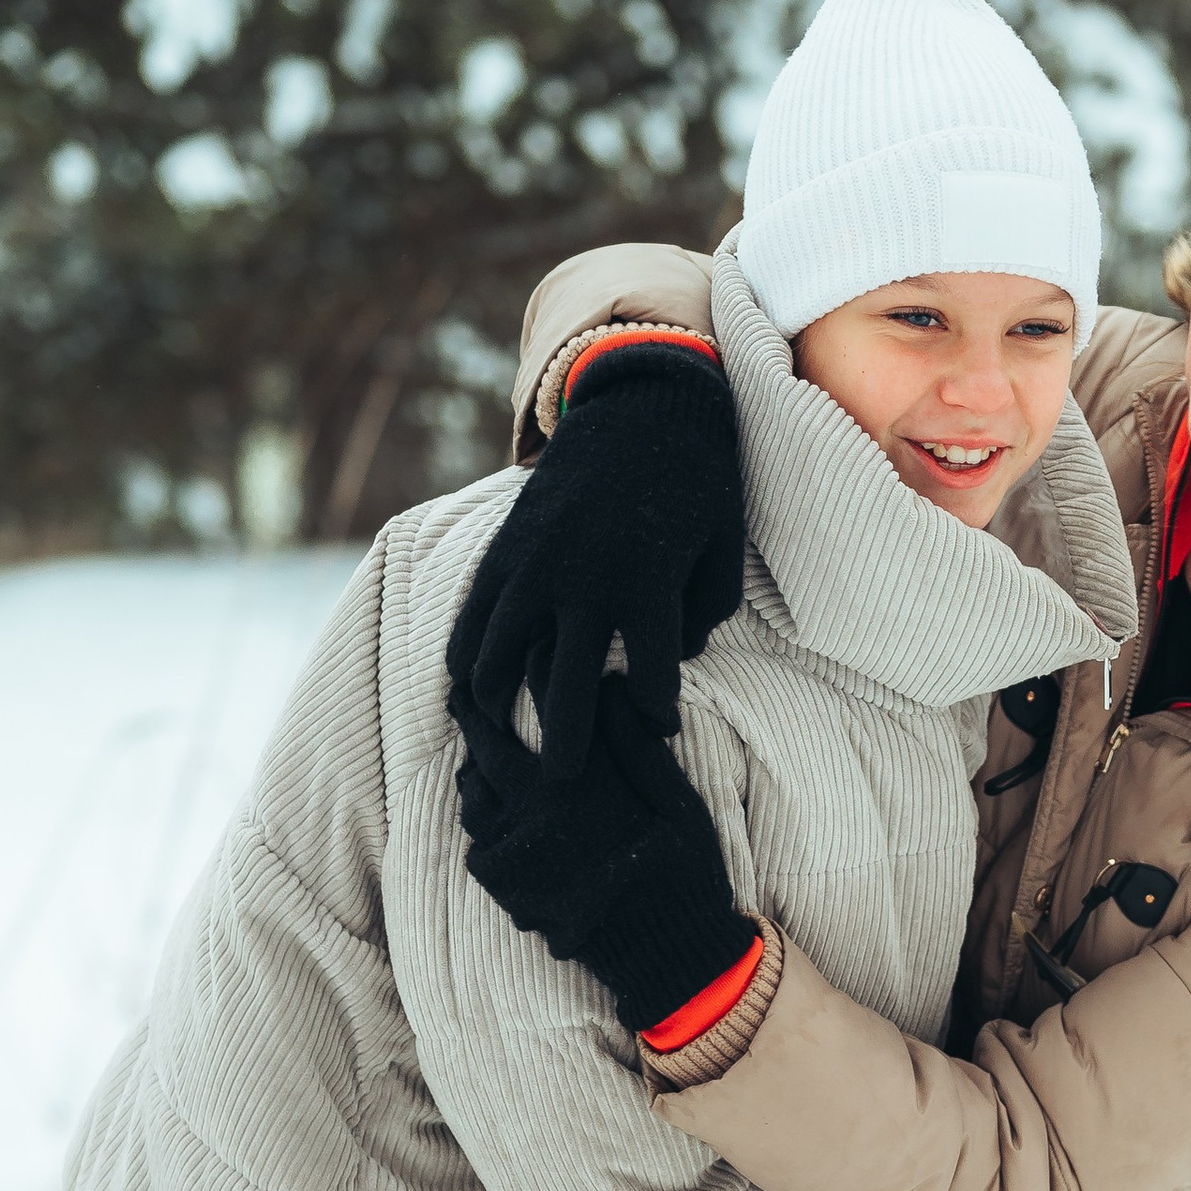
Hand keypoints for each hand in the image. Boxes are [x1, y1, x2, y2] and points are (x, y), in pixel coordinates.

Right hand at [447, 336, 743, 821]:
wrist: (644, 405)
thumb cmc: (698, 484)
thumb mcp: (723, 550)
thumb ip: (705, 614)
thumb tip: (675, 659)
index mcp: (647, 587)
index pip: (649, 684)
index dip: (654, 717)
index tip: (655, 730)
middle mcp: (585, 582)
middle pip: (564, 687)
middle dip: (566, 745)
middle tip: (563, 785)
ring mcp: (538, 563)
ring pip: (503, 655)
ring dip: (500, 706)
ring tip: (502, 742)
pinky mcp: (509, 546)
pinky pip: (475, 612)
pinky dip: (467, 654)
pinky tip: (469, 688)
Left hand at [462, 669, 758, 1034]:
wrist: (669, 956)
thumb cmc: (683, 874)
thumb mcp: (677, 802)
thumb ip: (635, 744)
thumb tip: (605, 684)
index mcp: (570, 786)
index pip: (516, 723)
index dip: (496, 692)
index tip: (488, 671)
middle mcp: (532, 818)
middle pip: (482, 760)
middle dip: (473, 727)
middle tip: (465, 704)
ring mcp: (517, 861)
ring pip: (474, 806)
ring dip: (476, 781)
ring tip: (481, 765)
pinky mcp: (513, 897)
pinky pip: (481, 854)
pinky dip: (485, 833)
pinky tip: (500, 827)